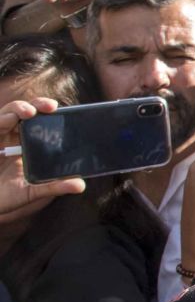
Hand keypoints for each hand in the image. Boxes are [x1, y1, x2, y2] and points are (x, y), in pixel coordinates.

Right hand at [0, 99, 84, 216]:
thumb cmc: (6, 196)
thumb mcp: (32, 192)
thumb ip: (54, 186)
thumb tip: (80, 185)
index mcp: (27, 144)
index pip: (39, 122)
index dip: (49, 113)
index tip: (61, 110)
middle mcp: (11, 137)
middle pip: (24, 112)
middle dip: (37, 105)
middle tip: (51, 106)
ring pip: (6, 114)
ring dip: (18, 109)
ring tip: (29, 112)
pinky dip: (1, 120)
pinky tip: (10, 120)